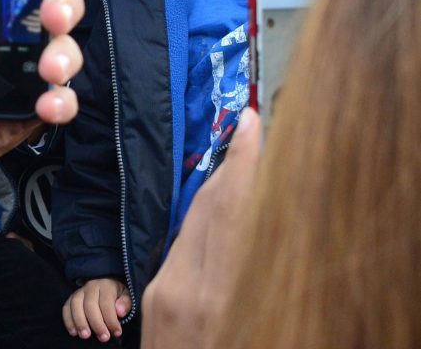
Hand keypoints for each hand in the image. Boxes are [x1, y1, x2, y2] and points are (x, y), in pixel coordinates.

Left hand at [0, 0, 83, 182]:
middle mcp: (1, 37)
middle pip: (56, 8)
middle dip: (66, 3)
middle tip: (51, 11)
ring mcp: (14, 75)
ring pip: (65, 52)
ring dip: (66, 53)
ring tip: (47, 66)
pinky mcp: (18, 114)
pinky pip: (58, 103)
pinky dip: (63, 100)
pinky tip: (46, 102)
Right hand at [62, 277, 130, 341]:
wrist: (106, 284)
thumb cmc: (117, 295)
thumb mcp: (126, 296)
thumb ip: (125, 303)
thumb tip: (120, 311)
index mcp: (106, 285)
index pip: (107, 303)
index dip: (111, 319)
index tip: (117, 333)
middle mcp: (91, 286)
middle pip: (90, 304)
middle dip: (96, 323)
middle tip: (104, 338)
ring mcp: (80, 291)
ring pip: (76, 304)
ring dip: (80, 321)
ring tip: (85, 336)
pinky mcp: (71, 298)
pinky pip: (66, 307)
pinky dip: (68, 320)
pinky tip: (73, 332)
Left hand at [140, 109, 261, 348]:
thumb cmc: (243, 346)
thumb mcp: (266, 325)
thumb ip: (272, 276)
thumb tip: (291, 229)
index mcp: (218, 295)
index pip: (233, 209)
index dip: (244, 160)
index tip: (253, 122)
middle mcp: (185, 289)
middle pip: (211, 205)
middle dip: (232, 164)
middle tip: (251, 130)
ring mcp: (166, 294)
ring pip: (194, 221)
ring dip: (219, 189)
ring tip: (242, 162)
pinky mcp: (157, 300)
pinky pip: (183, 245)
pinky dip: (204, 220)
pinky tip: (221, 209)